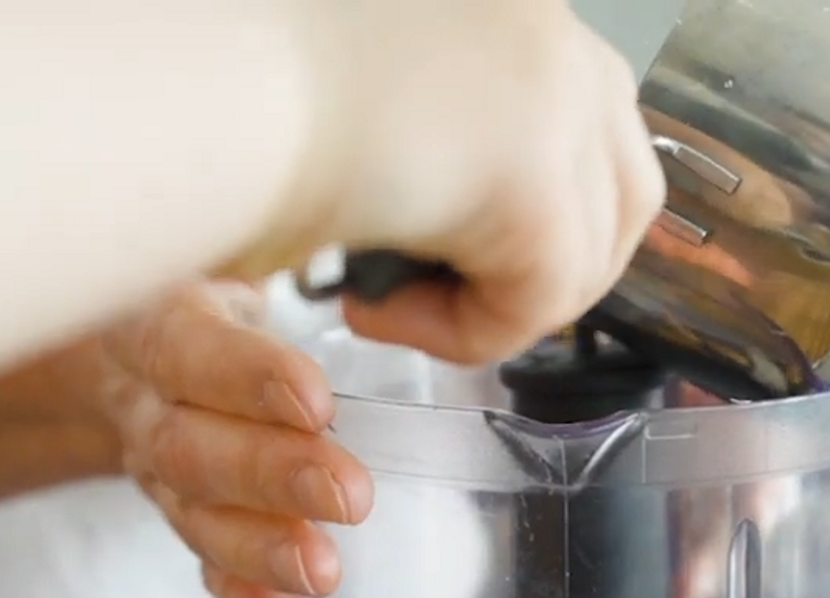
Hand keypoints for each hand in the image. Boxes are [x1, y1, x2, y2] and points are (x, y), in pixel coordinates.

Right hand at [96, 281, 373, 597]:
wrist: (142, 338)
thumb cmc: (227, 292)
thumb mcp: (245, 256)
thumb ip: (310, 266)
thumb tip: (410, 279)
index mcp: (161, 319)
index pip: (187, 348)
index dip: (244, 377)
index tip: (315, 400)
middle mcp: (149, 399)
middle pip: (192, 447)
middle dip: (272, 476)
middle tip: (350, 497)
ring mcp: (160, 466)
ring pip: (195, 513)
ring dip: (259, 548)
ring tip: (322, 572)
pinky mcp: (184, 511)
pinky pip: (203, 561)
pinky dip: (240, 593)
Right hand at [282, 0, 664, 364]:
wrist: (205, 84)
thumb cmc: (250, 93)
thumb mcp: (393, 108)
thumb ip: (465, 140)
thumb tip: (498, 211)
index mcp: (525, 17)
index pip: (596, 134)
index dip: (543, 220)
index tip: (459, 254)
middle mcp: (559, 42)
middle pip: (625, 198)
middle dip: (548, 269)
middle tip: (451, 297)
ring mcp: (558, 103)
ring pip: (586, 261)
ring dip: (492, 307)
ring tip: (393, 303)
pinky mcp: (537, 180)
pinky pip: (539, 304)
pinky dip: (463, 334)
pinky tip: (375, 311)